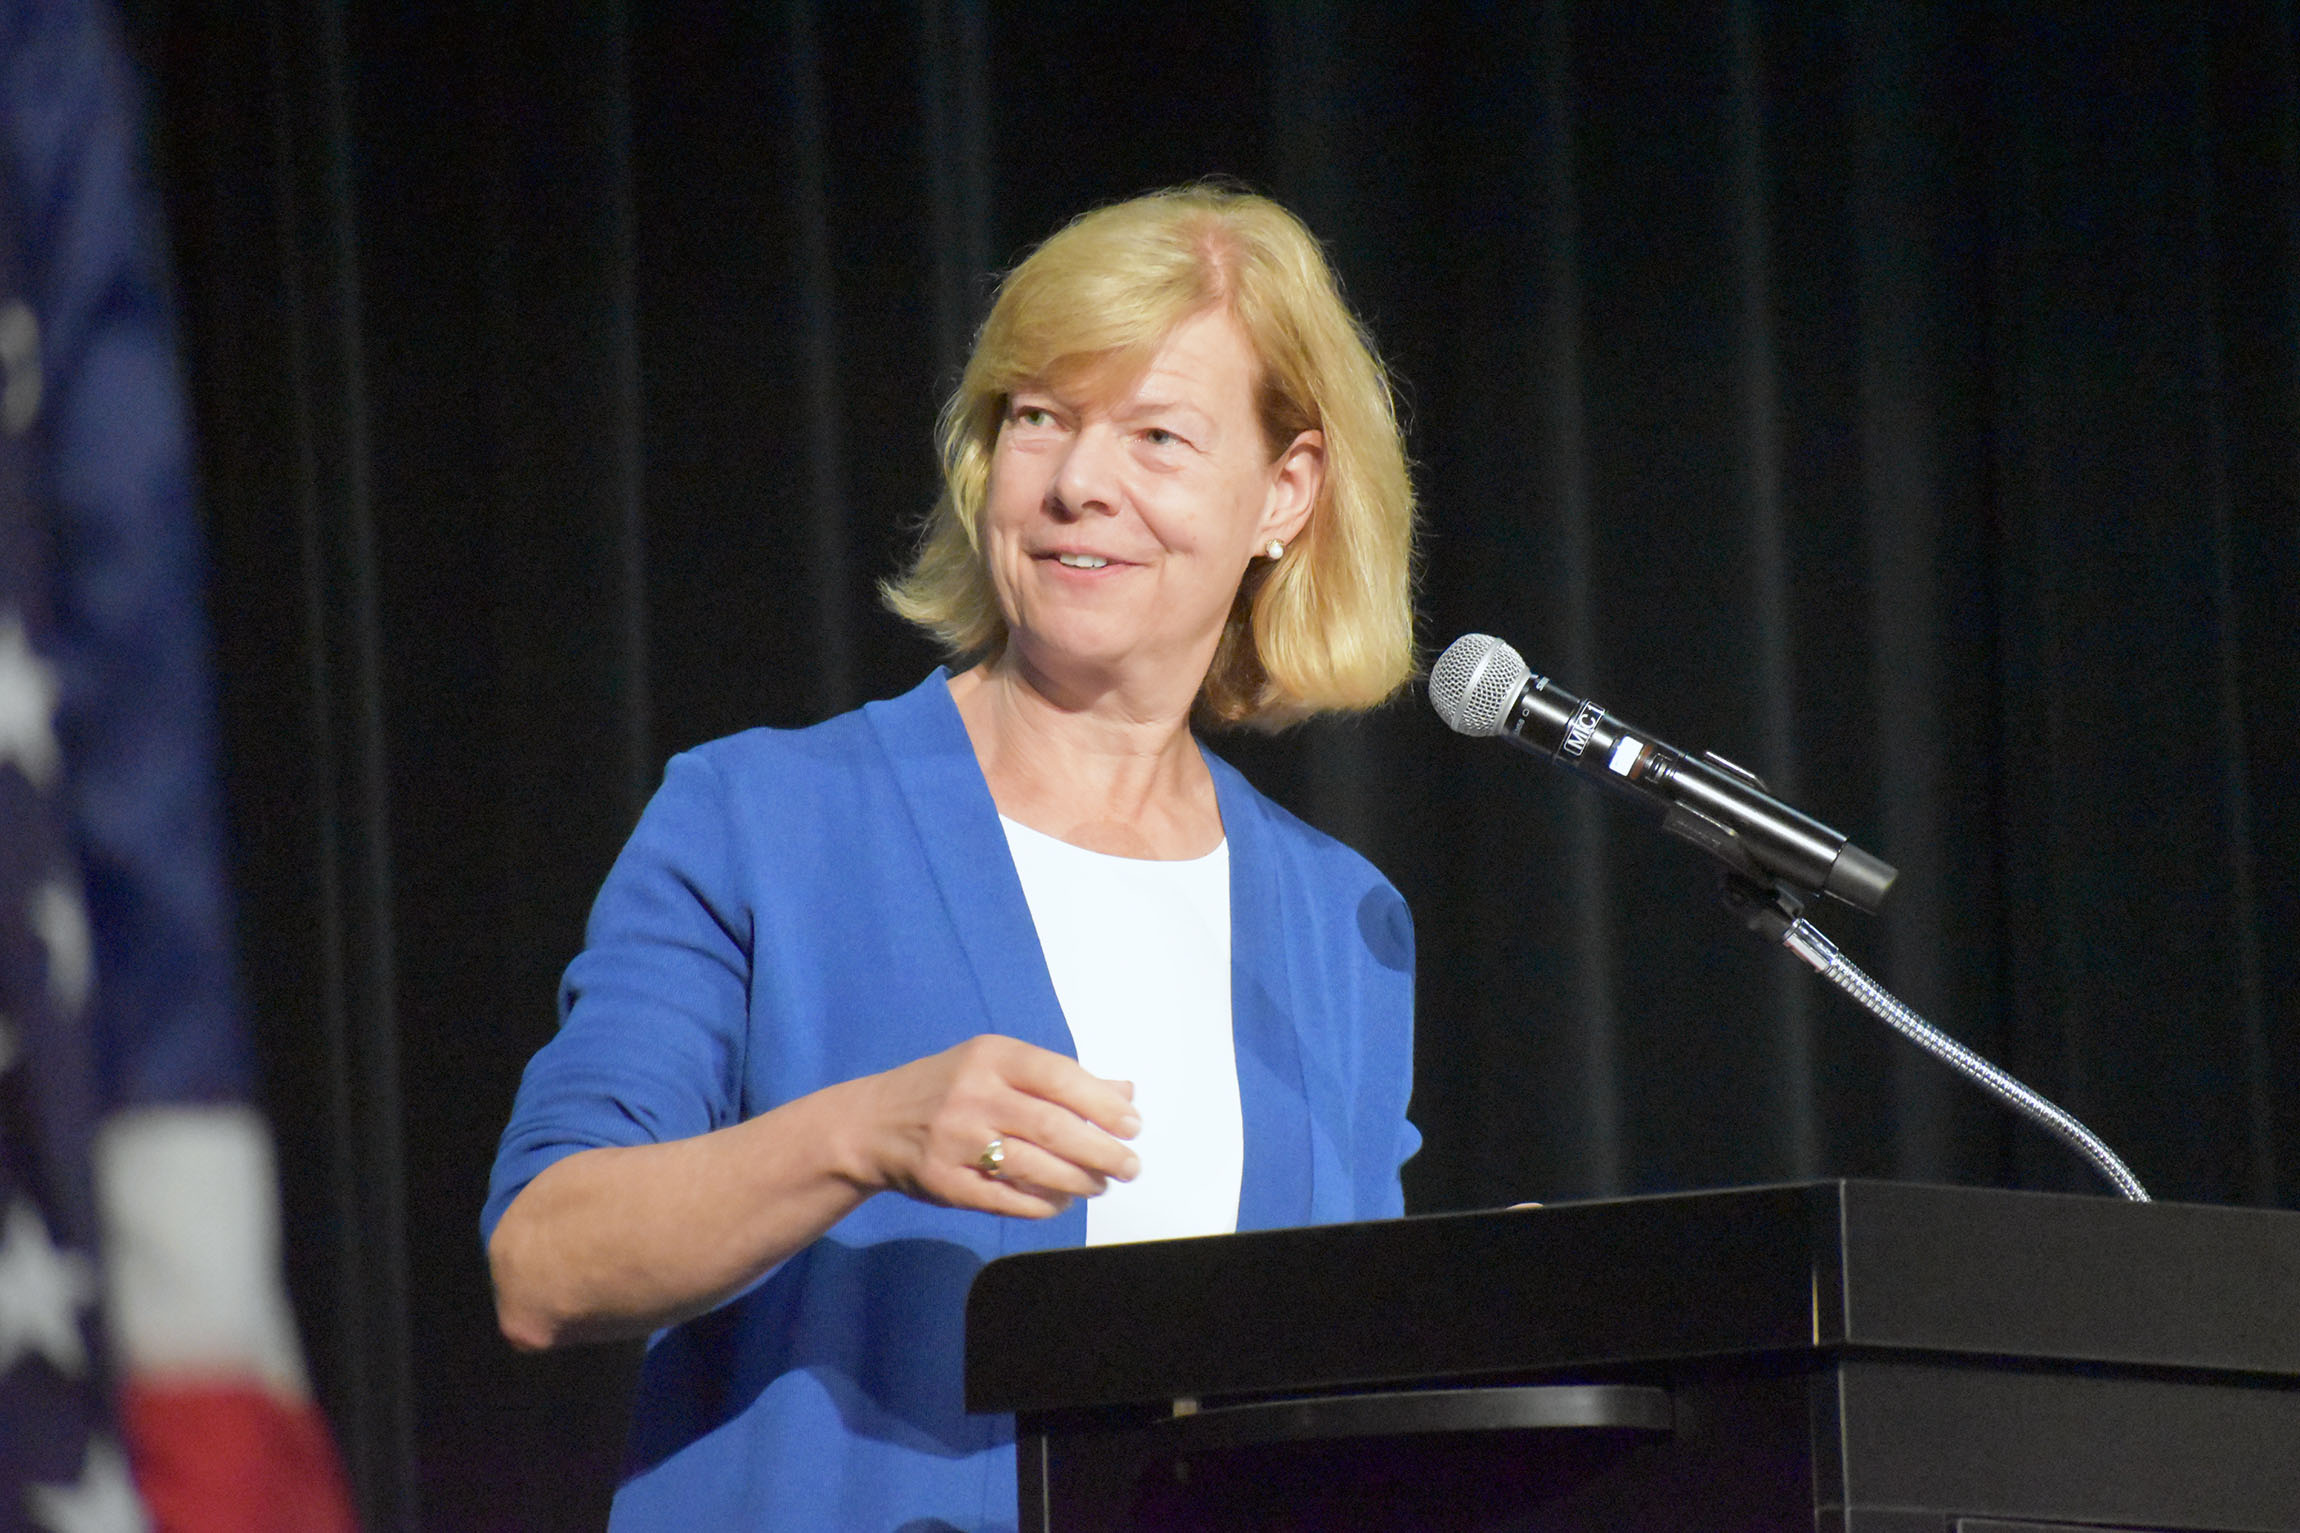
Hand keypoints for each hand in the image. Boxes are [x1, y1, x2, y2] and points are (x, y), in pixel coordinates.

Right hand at [854, 1035, 1140, 1218]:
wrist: (872, 1124)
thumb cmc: (950, 1089)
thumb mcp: (997, 1066)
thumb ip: (1060, 1079)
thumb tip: (1125, 1092)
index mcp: (992, 1056)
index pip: (1060, 1076)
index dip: (1103, 1104)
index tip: (1134, 1126)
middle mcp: (973, 1093)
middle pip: (1052, 1126)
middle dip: (1101, 1150)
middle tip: (1130, 1166)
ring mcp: (956, 1139)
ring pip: (1033, 1166)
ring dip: (1078, 1181)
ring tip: (1100, 1185)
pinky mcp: (944, 1181)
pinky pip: (1006, 1199)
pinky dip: (1042, 1204)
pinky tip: (1062, 1202)